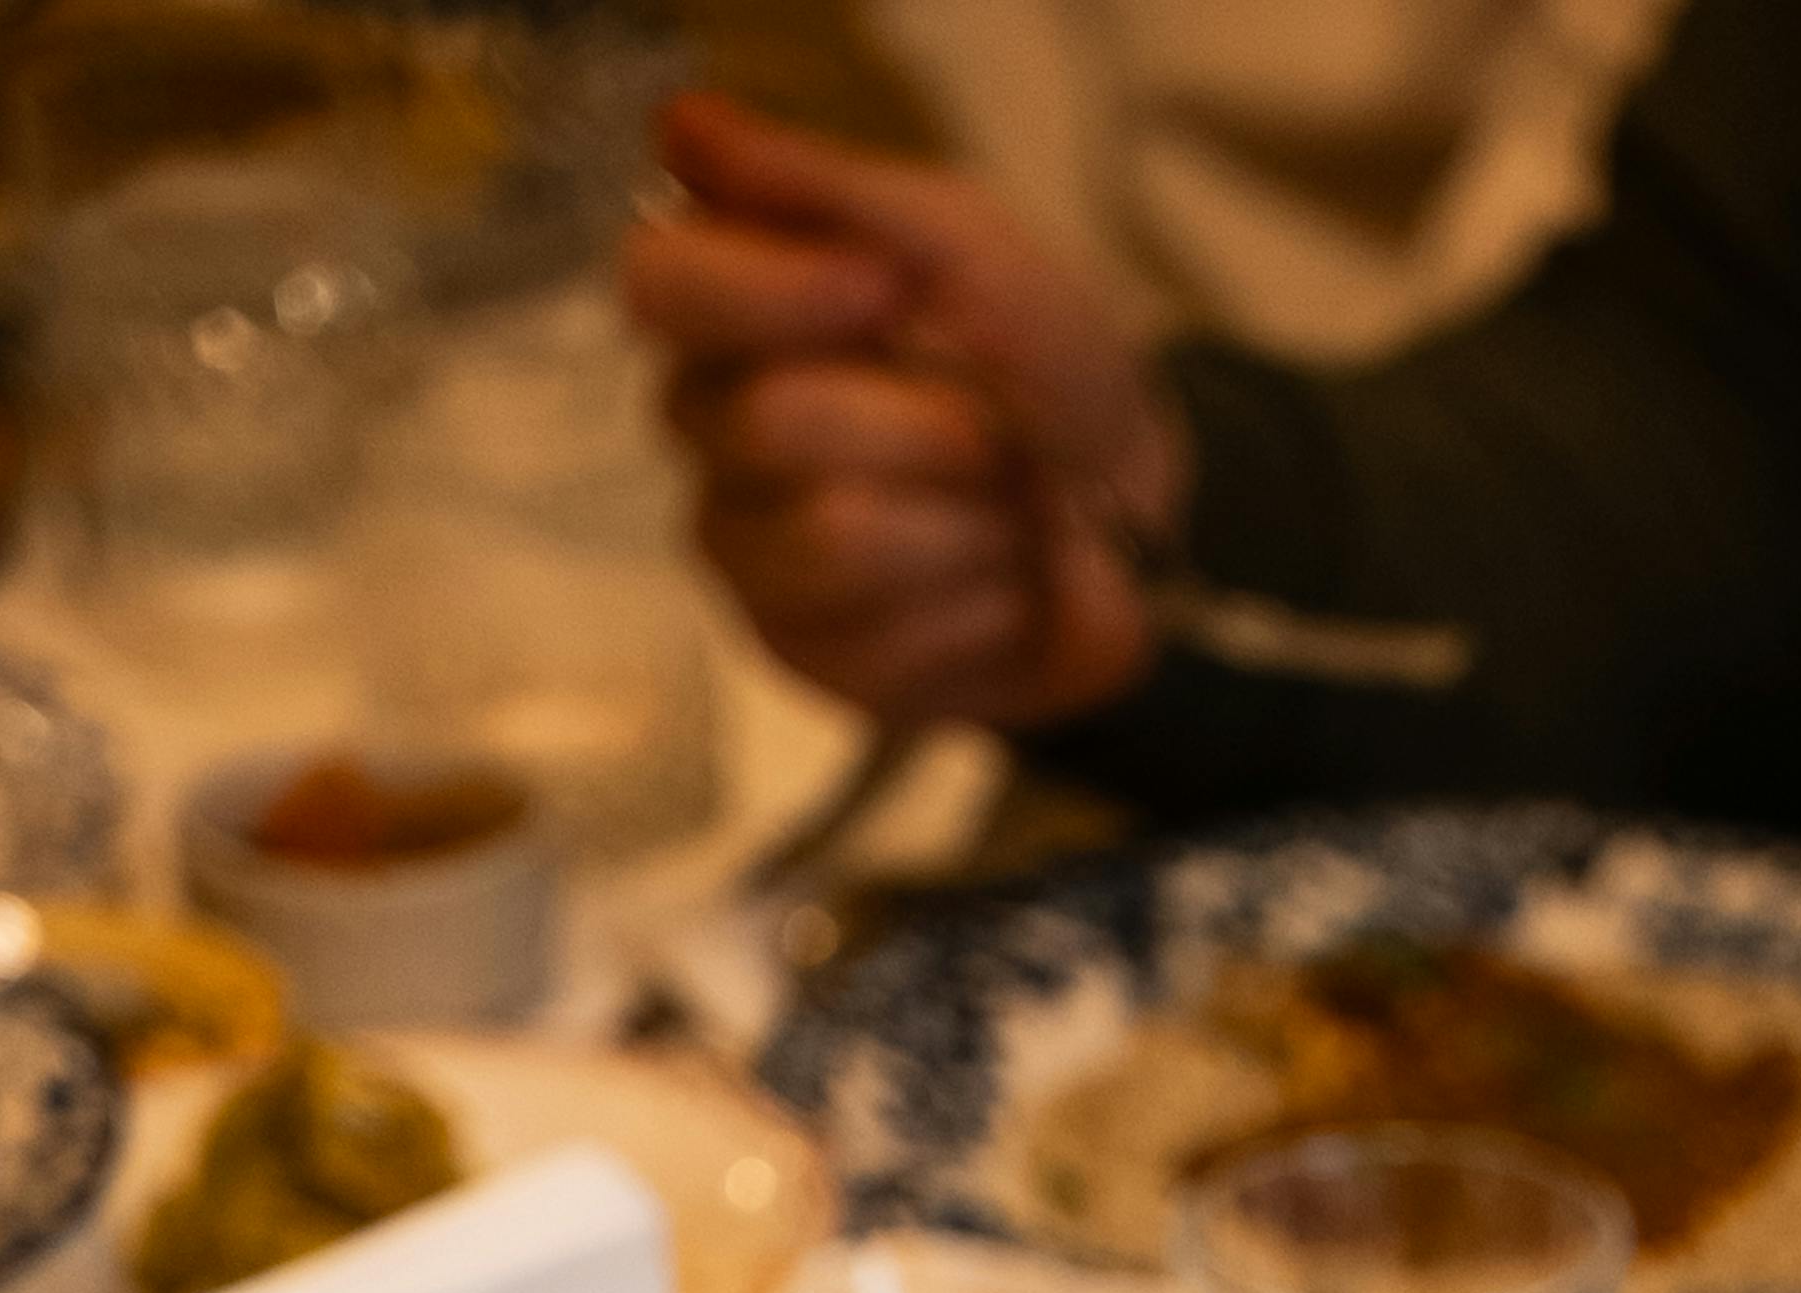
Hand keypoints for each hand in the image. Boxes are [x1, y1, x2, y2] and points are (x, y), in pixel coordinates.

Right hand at [621, 94, 1182, 730]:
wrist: (1138, 511)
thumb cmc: (1039, 362)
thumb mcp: (958, 237)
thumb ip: (823, 186)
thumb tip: (682, 127)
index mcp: (731, 307)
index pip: (663, 285)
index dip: (774, 293)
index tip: (889, 293)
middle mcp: (713, 429)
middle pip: (772, 422)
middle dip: (932, 422)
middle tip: (996, 425)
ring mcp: (751, 554)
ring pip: (836, 535)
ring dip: (968, 519)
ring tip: (1004, 508)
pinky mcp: (809, 657)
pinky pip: (888, 636)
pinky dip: (984, 601)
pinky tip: (1000, 583)